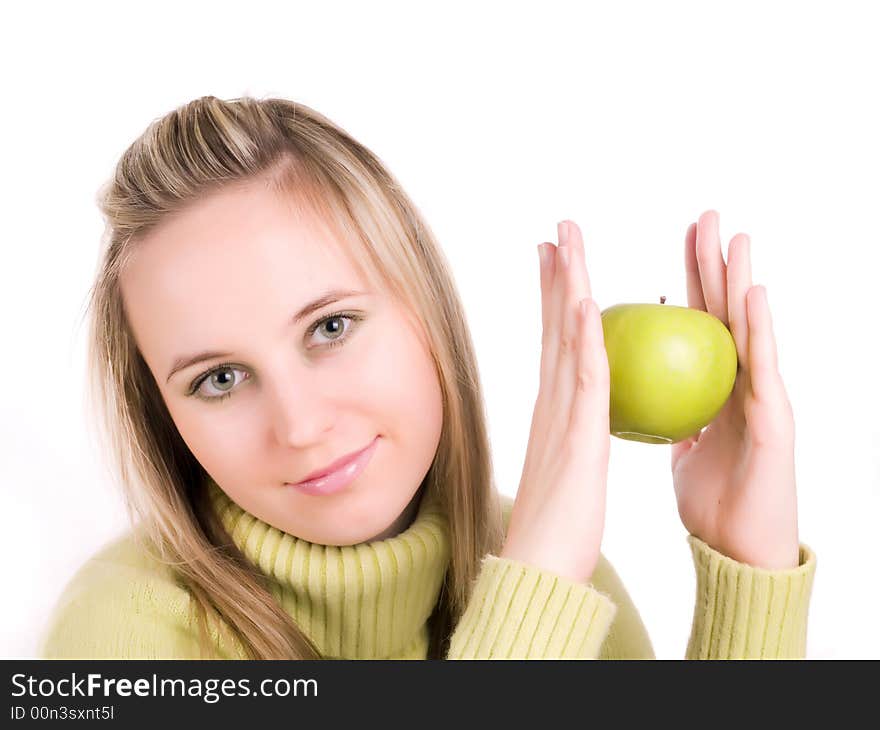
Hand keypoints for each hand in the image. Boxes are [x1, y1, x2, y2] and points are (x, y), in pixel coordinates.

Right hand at [501, 220, 610, 583]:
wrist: (536, 569)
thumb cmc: (555, 529)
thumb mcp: (564, 472)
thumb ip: (566, 441)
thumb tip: (572, 425)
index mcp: (553, 411)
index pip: (556, 342)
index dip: (556, 298)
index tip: (558, 260)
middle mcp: (551, 405)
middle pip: (555, 328)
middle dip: (558, 276)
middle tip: (558, 232)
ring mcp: (561, 418)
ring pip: (567, 341)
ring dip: (569, 288)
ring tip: (567, 244)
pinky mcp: (578, 439)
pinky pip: (586, 381)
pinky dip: (584, 339)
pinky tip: (585, 304)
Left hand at [671, 210, 799, 569]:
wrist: (738, 551)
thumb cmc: (713, 502)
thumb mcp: (685, 451)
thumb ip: (678, 420)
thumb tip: (653, 399)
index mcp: (713, 389)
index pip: (699, 323)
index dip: (691, 280)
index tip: (681, 239)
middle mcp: (739, 385)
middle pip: (723, 314)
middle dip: (714, 264)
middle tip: (706, 216)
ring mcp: (761, 399)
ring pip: (748, 329)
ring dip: (740, 280)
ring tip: (735, 236)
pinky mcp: (774, 421)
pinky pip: (762, 366)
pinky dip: (758, 328)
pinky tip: (753, 292)